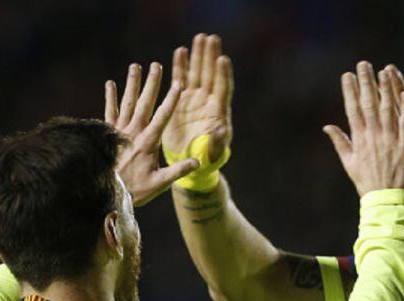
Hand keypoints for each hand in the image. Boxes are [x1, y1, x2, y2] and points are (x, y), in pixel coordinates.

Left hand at [105, 62, 198, 205]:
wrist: (107, 192)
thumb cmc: (135, 189)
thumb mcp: (160, 183)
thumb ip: (178, 171)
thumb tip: (198, 163)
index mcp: (149, 142)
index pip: (163, 116)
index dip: (171, 99)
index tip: (178, 83)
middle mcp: (134, 132)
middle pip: (145, 103)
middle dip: (152, 84)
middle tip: (156, 65)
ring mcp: (119, 131)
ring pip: (127, 102)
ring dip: (132, 84)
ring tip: (136, 66)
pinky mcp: (107, 133)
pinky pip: (109, 111)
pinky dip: (110, 97)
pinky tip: (110, 84)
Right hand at [162, 33, 232, 162]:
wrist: (190, 159)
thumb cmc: (206, 158)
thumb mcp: (213, 152)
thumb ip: (218, 141)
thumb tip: (223, 129)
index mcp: (218, 111)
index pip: (222, 88)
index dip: (222, 74)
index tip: (222, 59)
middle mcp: (208, 101)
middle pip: (211, 74)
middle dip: (211, 56)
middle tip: (211, 38)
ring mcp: (195, 98)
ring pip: (197, 72)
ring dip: (198, 55)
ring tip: (199, 37)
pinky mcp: (181, 99)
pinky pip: (181, 78)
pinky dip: (181, 65)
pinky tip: (181, 51)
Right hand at [323, 61, 403, 196]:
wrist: (386, 202)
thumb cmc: (368, 185)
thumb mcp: (350, 164)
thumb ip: (340, 143)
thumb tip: (327, 126)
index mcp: (359, 141)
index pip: (352, 110)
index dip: (349, 91)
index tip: (347, 75)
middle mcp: (373, 138)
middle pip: (368, 105)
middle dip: (365, 83)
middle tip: (364, 64)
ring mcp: (390, 141)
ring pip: (388, 110)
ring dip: (386, 89)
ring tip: (385, 71)